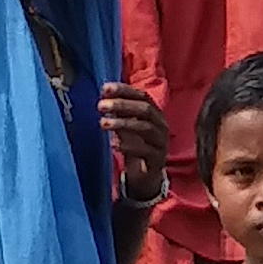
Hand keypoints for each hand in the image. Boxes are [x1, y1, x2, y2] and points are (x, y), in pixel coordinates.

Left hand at [100, 82, 169, 205]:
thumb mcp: (126, 126)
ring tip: (103, 123)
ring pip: (145, 128)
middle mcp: (161, 125)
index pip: (141, 96)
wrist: (146, 175)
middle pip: (145, 109)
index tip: (105, 88)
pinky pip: (145, 150)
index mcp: (154, 113)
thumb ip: (118, 113)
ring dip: (123, 123)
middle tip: (101, 105)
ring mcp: (161, 142)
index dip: (124, 90)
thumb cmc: (135, 145)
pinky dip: (128, 146)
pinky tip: (113, 144)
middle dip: (122, 105)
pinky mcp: (158, 159)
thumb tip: (103, 97)